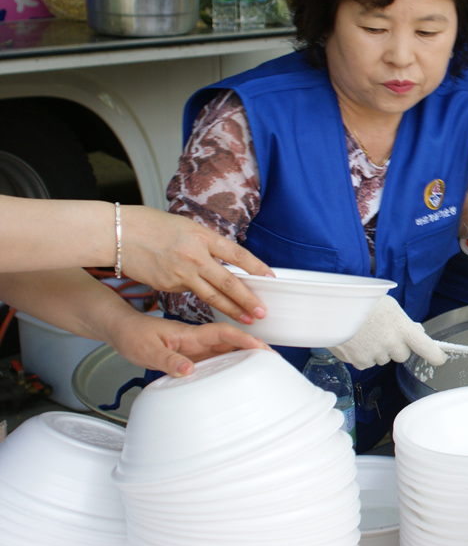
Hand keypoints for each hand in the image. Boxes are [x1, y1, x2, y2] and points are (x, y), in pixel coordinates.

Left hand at [106, 311, 270, 376]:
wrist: (121, 328)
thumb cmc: (133, 335)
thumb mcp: (146, 350)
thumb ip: (168, 360)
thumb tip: (189, 370)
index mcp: (189, 334)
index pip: (222, 334)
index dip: (243, 339)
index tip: (260, 346)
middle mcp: (196, 339)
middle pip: (231, 341)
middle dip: (253, 346)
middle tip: (272, 357)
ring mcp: (195, 345)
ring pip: (226, 348)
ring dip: (245, 353)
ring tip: (263, 363)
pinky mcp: (191, 352)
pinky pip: (215, 355)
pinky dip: (230, 359)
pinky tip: (237, 367)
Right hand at [122, 206, 270, 323]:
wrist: (118, 233)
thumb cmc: (151, 226)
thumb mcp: (187, 227)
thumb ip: (206, 244)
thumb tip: (223, 260)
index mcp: (203, 236)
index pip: (237, 254)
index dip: (256, 267)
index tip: (270, 277)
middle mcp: (195, 256)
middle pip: (228, 281)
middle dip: (247, 299)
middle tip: (262, 312)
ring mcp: (181, 272)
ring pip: (212, 295)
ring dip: (231, 309)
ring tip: (246, 320)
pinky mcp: (167, 285)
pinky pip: (188, 292)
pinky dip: (199, 296)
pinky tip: (205, 299)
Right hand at [330, 295, 444, 368]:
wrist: (333, 306)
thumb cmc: (362, 301)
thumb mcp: (389, 306)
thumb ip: (403, 322)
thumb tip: (415, 331)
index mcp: (402, 328)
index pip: (425, 346)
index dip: (435, 354)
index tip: (440, 358)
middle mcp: (391, 344)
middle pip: (403, 355)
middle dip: (397, 347)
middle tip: (384, 332)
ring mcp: (375, 354)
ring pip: (383, 359)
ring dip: (378, 350)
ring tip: (365, 332)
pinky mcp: (360, 361)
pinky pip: (367, 362)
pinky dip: (363, 354)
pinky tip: (356, 339)